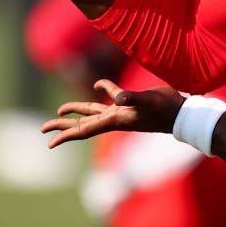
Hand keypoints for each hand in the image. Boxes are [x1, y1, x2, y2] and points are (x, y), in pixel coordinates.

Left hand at [40, 80, 184, 148]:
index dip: (65, 134)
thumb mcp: (148, 101)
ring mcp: (121, 113)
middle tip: (42, 130)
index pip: (84, 129)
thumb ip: (132, 98)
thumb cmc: (167, 109)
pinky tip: (97, 85)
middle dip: (62, 126)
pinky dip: (102, 91)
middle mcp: (114, 119)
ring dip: (75, 112)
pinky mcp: (130, 106)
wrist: (183, 114)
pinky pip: (110, 99)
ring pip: (92, 114)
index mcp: (114, 119)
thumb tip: (117, 98)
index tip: (48, 141)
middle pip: (82, 125)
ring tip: (59, 111)